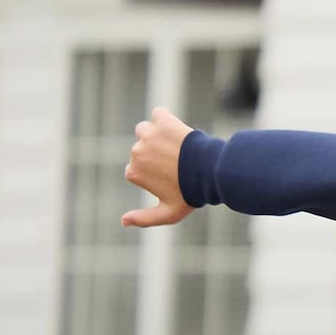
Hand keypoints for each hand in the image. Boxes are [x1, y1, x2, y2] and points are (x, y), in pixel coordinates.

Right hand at [121, 107, 194, 227]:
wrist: (212, 173)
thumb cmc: (191, 195)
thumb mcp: (168, 213)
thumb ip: (144, 218)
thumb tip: (123, 221)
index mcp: (134, 172)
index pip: (137, 169)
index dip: (154, 172)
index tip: (170, 176)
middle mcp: (136, 151)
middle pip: (141, 148)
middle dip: (156, 154)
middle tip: (178, 161)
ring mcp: (148, 135)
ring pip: (145, 130)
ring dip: (156, 134)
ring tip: (175, 144)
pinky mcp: (163, 121)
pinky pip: (159, 113)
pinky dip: (165, 117)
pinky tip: (176, 126)